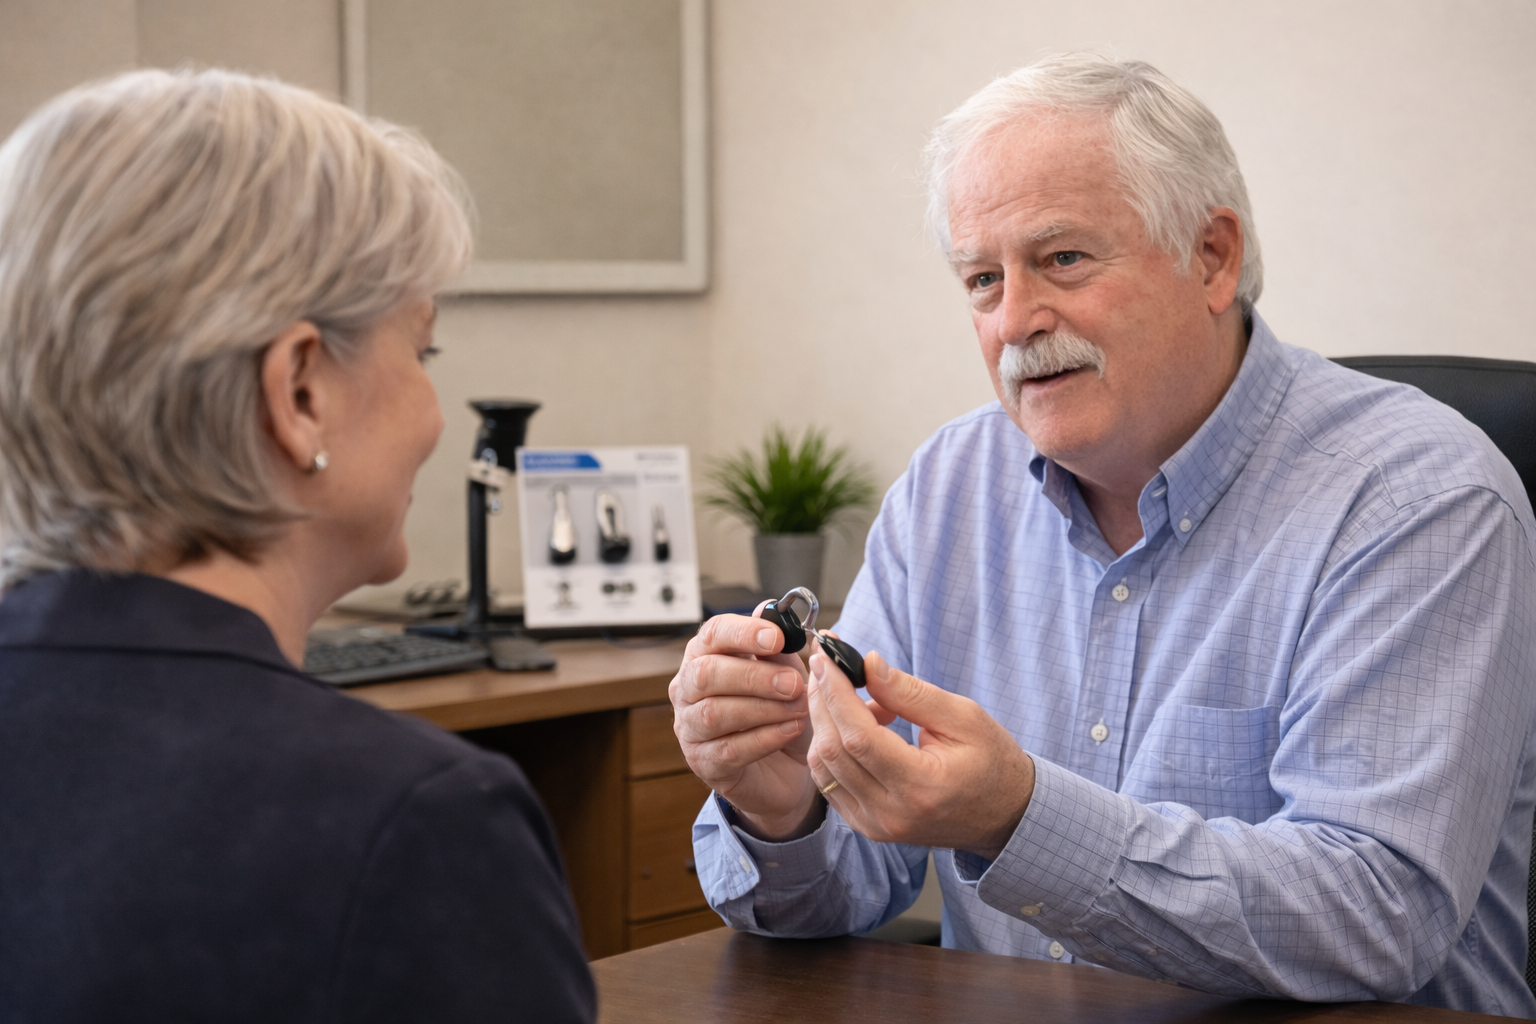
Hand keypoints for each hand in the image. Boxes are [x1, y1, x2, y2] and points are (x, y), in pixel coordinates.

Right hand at [669, 610, 821, 839]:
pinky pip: (729, 749)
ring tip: (798, 709)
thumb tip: (771, 611)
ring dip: (763, 709)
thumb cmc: (780, 711)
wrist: (788, 766)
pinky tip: (790, 730)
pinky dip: (764, 738)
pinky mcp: (703, 762)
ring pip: (714, 713)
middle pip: (705, 674)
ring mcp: (690, 727)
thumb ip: (778, 648)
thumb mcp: (787, 673)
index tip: (776, 638)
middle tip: (792, 684)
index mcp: (706, 655)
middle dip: (754, 676)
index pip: (712, 633)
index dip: (743, 632)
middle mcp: (688, 689)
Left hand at [805, 646, 1034, 859]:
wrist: (1005, 815)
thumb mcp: (964, 717)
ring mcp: (876, 825)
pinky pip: (830, 783)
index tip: (826, 657)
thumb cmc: (992, 762)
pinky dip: (833, 747)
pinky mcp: (868, 826)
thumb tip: (868, 664)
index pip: (859, 737)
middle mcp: (891, 813)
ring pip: (824, 768)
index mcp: (921, 786)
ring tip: (857, 697)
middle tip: (827, 665)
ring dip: (827, 723)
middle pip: (834, 751)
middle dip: (822, 701)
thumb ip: (911, 693)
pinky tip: (857, 725)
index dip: (836, 693)